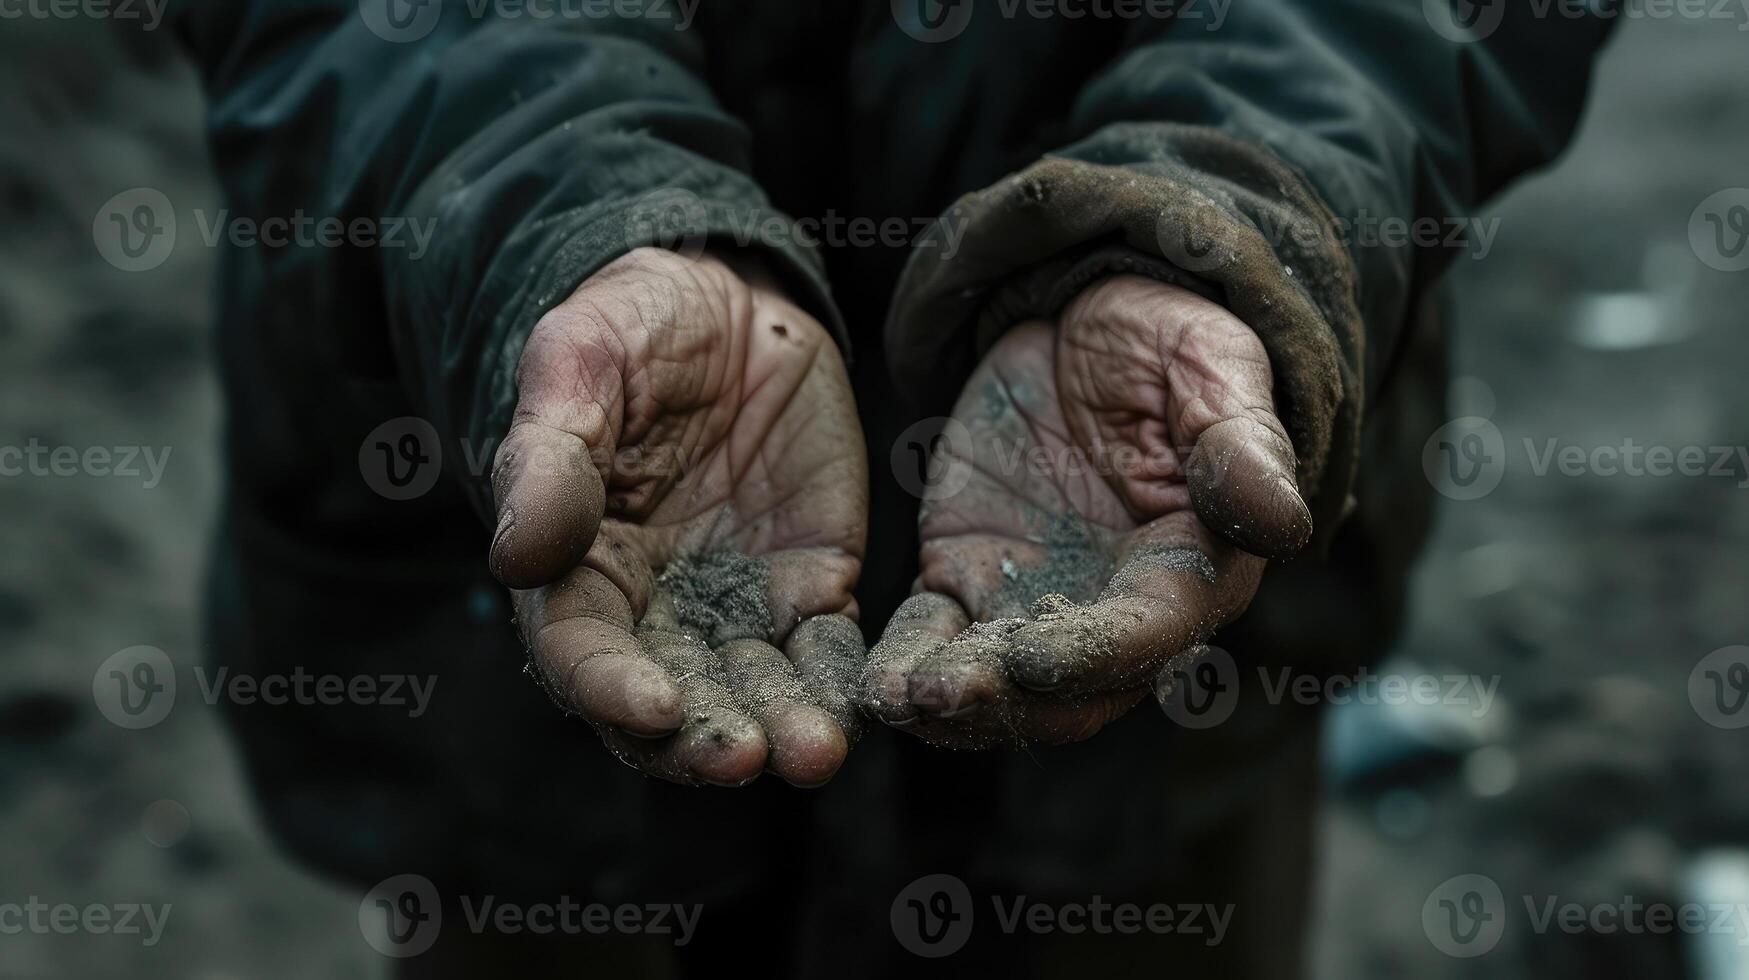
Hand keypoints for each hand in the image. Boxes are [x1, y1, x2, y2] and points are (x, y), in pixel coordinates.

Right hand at [491, 248, 867, 786]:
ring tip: (814, 753)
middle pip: (670, 700)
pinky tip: (863, 705)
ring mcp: (736, 606)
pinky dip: (842, 682)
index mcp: (576, 568)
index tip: (651, 705)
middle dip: (704, 738)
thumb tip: (514, 556)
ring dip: (781, 727)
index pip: (579, 650)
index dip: (607, 686)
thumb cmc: (633, 328)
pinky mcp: (810, 584)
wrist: (731, 306)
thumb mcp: (580, 365)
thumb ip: (550, 459)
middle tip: (745, 758)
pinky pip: (827, 648)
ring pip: (754, 689)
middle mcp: (652, 609)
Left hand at [865, 275, 1310, 746]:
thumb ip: (1240, 447)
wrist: (1083, 315)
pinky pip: (932, 638)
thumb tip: (1284, 520)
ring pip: (997, 681)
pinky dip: (902, 666)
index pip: (1149, 632)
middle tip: (941, 695)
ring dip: (949, 703)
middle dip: (1006, 701)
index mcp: (1190, 569)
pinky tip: (868, 686)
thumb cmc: (1167, 343)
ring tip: (892, 701)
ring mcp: (1035, 602)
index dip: (1095, 653)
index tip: (1034, 656)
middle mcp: (1113, 609)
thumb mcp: (1211, 369)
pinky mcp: (966, 577)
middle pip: (1070, 688)